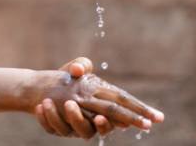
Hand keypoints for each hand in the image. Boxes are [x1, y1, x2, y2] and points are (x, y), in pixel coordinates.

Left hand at [33, 61, 164, 136]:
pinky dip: (48, 117)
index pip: (124, 108)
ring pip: (79, 130)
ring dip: (73, 118)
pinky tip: (43, 105)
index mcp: (103, 104)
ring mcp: (75, 126)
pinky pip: (54, 128)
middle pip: (105, 125)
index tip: (154, 120)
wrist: (41, 89)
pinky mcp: (57, 129)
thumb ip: (82, 64)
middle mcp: (92, 119)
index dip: (140, 113)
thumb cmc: (67, 78)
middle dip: (105, 125)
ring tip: (68, 103)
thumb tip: (79, 71)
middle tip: (103, 119)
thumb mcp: (75, 67)